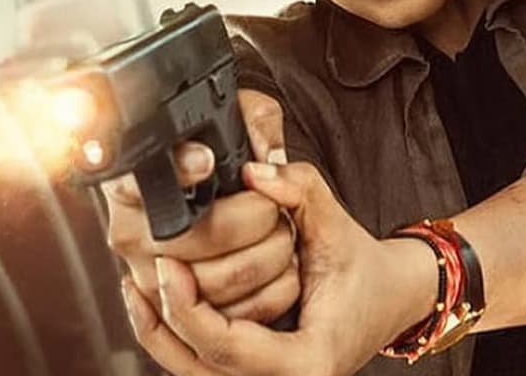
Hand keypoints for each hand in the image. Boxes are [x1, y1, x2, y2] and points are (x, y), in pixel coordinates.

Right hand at [103, 90, 299, 328]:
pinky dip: (271, 293)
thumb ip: (255, 122)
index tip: (207, 161)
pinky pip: (236, 315)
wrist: (212, 212)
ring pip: (225, 280)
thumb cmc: (221, 165)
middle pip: (203, 235)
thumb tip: (264, 160)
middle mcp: (131, 235)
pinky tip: (276, 268)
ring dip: (273, 256)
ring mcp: (152, 281)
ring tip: (279, 235)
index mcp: (129, 187)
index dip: (178, 170)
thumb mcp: (234, 124)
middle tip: (273, 206)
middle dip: (259, 218)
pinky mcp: (179, 319)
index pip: (138, 181)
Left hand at [122, 161, 437, 375]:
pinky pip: (201, 366)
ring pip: (193, 372)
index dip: (188, 309)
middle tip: (148, 272)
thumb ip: (298, 189)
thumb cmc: (364, 268)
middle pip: (199, 368)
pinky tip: (156, 301)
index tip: (169, 267)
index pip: (227, 347)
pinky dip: (176, 337)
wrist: (390, 297)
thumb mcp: (335, 223)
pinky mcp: (253, 372)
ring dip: (161, 333)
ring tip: (135, 289)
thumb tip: (254, 170)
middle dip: (164, 322)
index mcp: (308, 360)